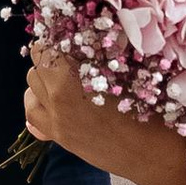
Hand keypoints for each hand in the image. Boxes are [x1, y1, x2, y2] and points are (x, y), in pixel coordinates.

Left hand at [22, 50, 185, 184]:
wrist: (154, 152)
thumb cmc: (150, 108)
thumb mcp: (129, 70)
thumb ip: (102, 51)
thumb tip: (92, 31)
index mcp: (72, 74)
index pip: (46, 45)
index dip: (59, 39)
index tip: (72, 40)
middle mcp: (57, 94)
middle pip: (36, 64)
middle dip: (51, 58)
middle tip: (73, 60)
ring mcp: (56, 118)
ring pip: (31, 88)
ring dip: (43, 80)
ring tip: (65, 81)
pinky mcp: (59, 137)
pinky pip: (32, 117)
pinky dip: (39, 105)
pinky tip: (54, 103)